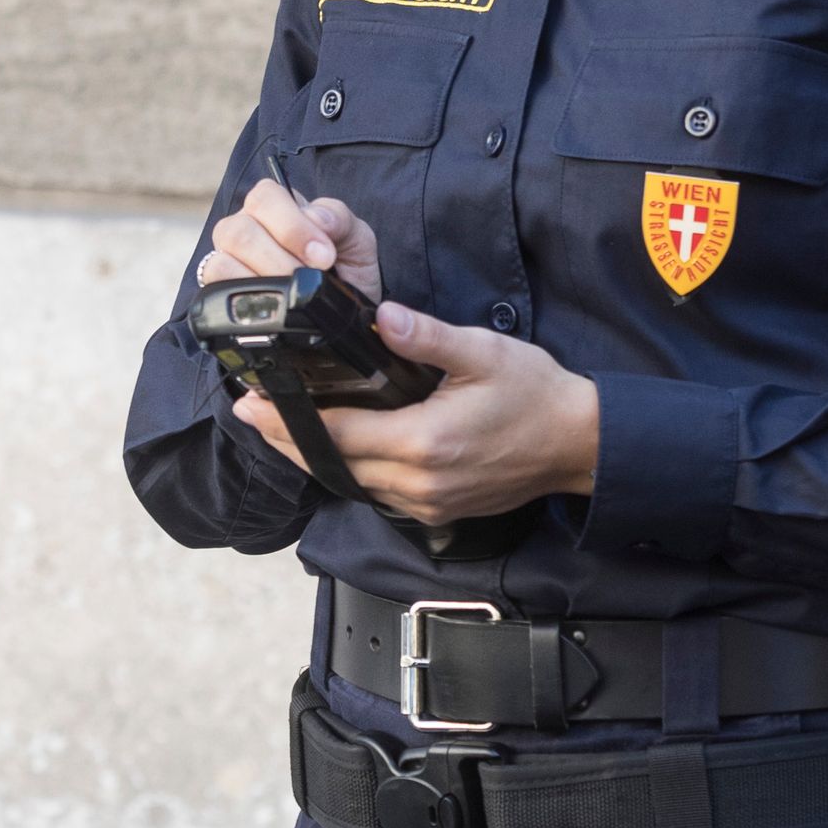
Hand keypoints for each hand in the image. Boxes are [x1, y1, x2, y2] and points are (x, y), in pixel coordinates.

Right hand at [195, 179, 378, 302]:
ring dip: (263, 276)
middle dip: (280, 257)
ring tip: (292, 292)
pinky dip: (243, 292)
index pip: (264, 196)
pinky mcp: (219, 288)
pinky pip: (215, 281)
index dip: (292, 226)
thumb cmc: (344, 267)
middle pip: (240, 228)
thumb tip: (315, 218)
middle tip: (310, 276)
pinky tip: (271, 302)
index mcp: (275, 206)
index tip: (324, 256)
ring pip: (224, 257)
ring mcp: (229, 257)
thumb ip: (339, 219)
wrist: (344, 312)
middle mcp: (246, 226)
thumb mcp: (354, 238)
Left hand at [232, 303, 599, 524]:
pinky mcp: (434, 510)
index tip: (250, 402)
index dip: (286, 419)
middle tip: (248, 413)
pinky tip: (332, 446)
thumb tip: (380, 317)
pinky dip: (346, 469)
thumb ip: (427, 337)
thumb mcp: (484, 353)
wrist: (579, 445)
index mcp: (423, 442)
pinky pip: (374, 491)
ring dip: (311, 456)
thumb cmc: (536, 395)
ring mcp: (425, 503)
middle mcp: (417, 483)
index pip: (335, 434)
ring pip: (349, 482)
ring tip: (279, 426)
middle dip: (285, 438)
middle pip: (331, 464)